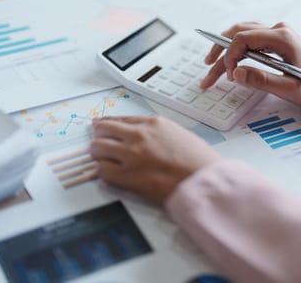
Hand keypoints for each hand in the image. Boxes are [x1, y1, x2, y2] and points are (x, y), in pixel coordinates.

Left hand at [89, 116, 221, 204]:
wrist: (203, 180)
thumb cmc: (199, 161)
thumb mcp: (180, 134)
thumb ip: (158, 133)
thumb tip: (145, 137)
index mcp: (153, 123)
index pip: (121, 119)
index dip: (107, 124)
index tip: (100, 125)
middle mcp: (139, 135)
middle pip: (103, 129)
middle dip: (100, 136)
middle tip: (100, 143)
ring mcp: (131, 155)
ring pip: (97, 148)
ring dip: (98, 154)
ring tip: (104, 160)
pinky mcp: (126, 175)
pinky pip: (101, 170)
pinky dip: (102, 172)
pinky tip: (109, 174)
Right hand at [200, 22, 300, 107]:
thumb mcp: (287, 89)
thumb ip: (260, 80)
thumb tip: (235, 73)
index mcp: (282, 37)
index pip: (243, 38)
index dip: (230, 56)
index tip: (229, 75)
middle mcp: (278, 30)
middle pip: (239, 32)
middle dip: (220, 50)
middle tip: (207, 67)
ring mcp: (277, 33)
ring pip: (242, 33)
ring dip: (225, 47)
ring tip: (210, 63)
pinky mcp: (276, 40)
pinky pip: (250, 39)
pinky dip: (235, 48)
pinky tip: (227, 59)